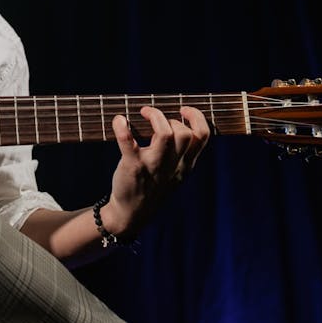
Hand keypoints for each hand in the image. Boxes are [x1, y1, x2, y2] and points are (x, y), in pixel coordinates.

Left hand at [101, 105, 210, 237]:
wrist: (132, 213)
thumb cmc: (153, 186)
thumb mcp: (175, 172)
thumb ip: (180, 152)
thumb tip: (175, 122)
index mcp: (185, 165)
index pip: (202, 136)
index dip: (196, 117)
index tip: (182, 109)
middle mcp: (173, 165)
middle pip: (184, 133)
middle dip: (170, 118)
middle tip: (152, 116)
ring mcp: (153, 166)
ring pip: (165, 135)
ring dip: (155, 117)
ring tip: (143, 112)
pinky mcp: (132, 167)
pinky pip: (128, 143)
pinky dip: (122, 128)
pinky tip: (118, 121)